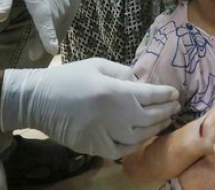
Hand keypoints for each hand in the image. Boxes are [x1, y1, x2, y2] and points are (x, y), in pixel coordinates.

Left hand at [0, 0, 67, 56]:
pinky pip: (64, 6)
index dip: (47, 31)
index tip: (51, 50)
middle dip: (48, 37)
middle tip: (34, 55)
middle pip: (54, 16)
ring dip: (55, 30)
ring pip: (62, 12)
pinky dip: (59, 20)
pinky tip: (52, 29)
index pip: (43, 11)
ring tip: (42, 47)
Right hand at [0, 58, 179, 159]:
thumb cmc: (69, 78)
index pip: (151, 95)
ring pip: (142, 135)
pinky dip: (137, 144)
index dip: (166, 94)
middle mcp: (116, 116)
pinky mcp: (97, 148)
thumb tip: (142, 81)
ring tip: (165, 120)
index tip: (175, 93)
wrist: (39, 100)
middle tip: (175, 106)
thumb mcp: (98, 65)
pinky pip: (125, 150)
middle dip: (167, 110)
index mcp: (117, 92)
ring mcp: (107, 135)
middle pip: (151, 116)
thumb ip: (123, 73)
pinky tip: (144, 137)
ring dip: (157, 127)